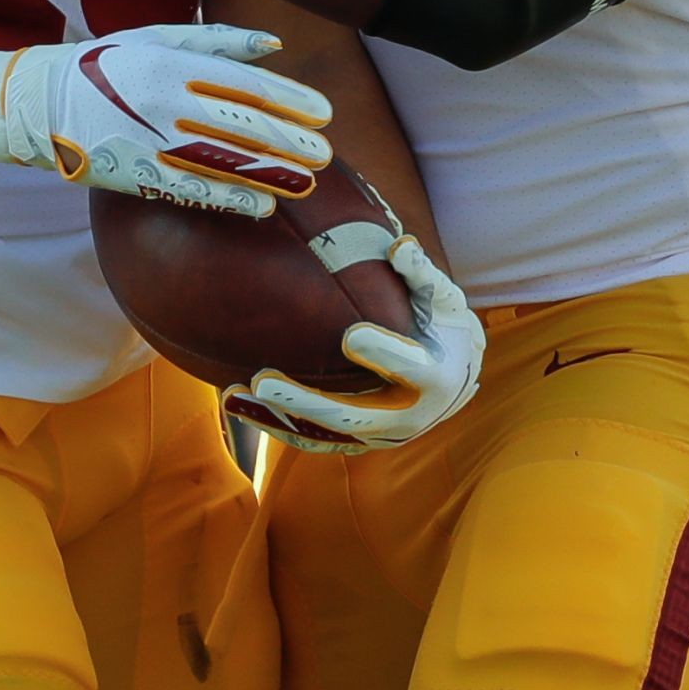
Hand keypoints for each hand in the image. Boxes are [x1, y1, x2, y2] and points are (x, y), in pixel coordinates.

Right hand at [0, 24, 331, 218]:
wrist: (40, 100)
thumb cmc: (108, 62)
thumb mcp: (158, 36)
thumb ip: (218, 40)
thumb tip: (272, 43)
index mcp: (175, 63)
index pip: (246, 83)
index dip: (289, 100)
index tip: (322, 113)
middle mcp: (168, 101)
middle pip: (242, 124)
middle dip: (290, 141)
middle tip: (325, 154)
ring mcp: (152, 139)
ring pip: (224, 161)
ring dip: (270, 174)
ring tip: (307, 183)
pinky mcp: (137, 173)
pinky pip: (191, 189)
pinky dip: (229, 199)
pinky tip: (262, 206)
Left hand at [225, 238, 483, 451]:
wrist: (454, 380)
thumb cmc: (443, 326)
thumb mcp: (443, 298)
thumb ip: (420, 274)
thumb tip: (398, 246)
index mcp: (434, 377)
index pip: (407, 367)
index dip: (382, 353)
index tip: (351, 336)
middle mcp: (406, 417)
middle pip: (352, 415)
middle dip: (306, 402)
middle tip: (264, 380)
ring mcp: (379, 436)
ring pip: (323, 435)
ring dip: (276, 419)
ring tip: (234, 396)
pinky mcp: (357, 443)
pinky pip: (313, 442)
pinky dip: (276, 427)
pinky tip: (238, 406)